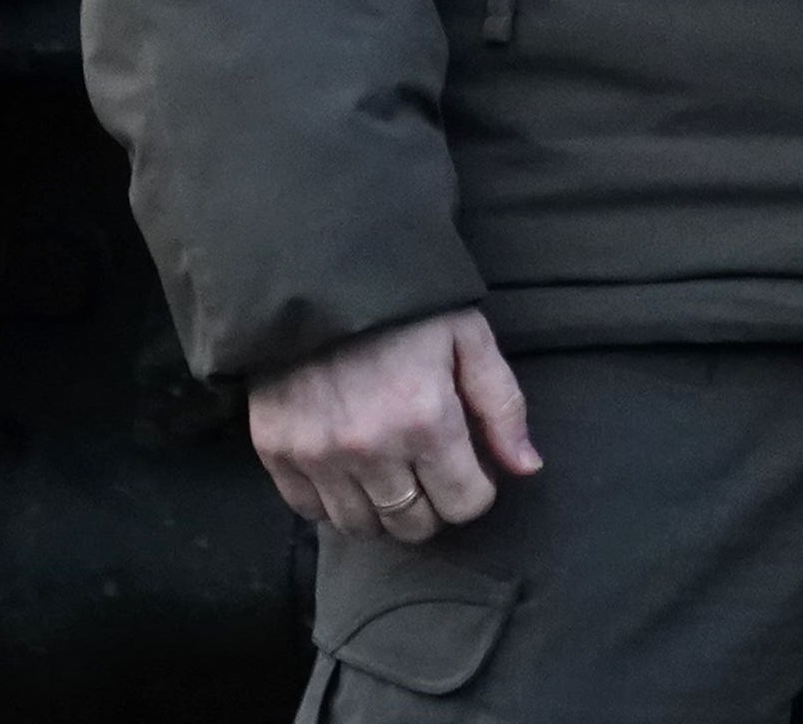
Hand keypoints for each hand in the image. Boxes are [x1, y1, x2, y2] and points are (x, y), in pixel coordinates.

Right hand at [247, 307, 542, 543]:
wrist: (317, 274)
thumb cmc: (405, 307)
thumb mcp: (469, 339)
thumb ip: (503, 406)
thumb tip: (527, 468)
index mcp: (426, 420)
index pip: (464, 504)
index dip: (476, 492)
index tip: (470, 470)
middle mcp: (370, 449)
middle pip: (413, 525)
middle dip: (432, 507)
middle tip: (431, 474)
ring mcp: (317, 455)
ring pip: (360, 527)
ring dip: (382, 512)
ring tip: (391, 476)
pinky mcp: (276, 452)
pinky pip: (310, 512)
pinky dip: (333, 502)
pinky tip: (348, 473)